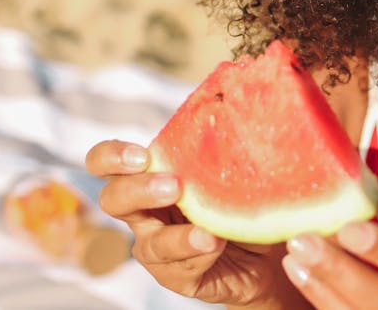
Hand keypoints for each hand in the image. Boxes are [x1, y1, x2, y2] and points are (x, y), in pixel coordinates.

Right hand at [85, 140, 299, 306]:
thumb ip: (221, 142)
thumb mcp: (233, 166)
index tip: (142, 155)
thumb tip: (231, 102)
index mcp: (149, 176)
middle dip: (138, 190)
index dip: (111, 157)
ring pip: (148, 244)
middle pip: (113, 200)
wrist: (270, 248)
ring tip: (206, 232)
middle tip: (172, 185)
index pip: (107, 162)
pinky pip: (178, 270)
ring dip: (176, 236)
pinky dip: (199, 255)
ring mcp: (157, 248)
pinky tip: (217, 245)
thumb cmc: (244, 196)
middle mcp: (145, 212)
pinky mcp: (177, 277)